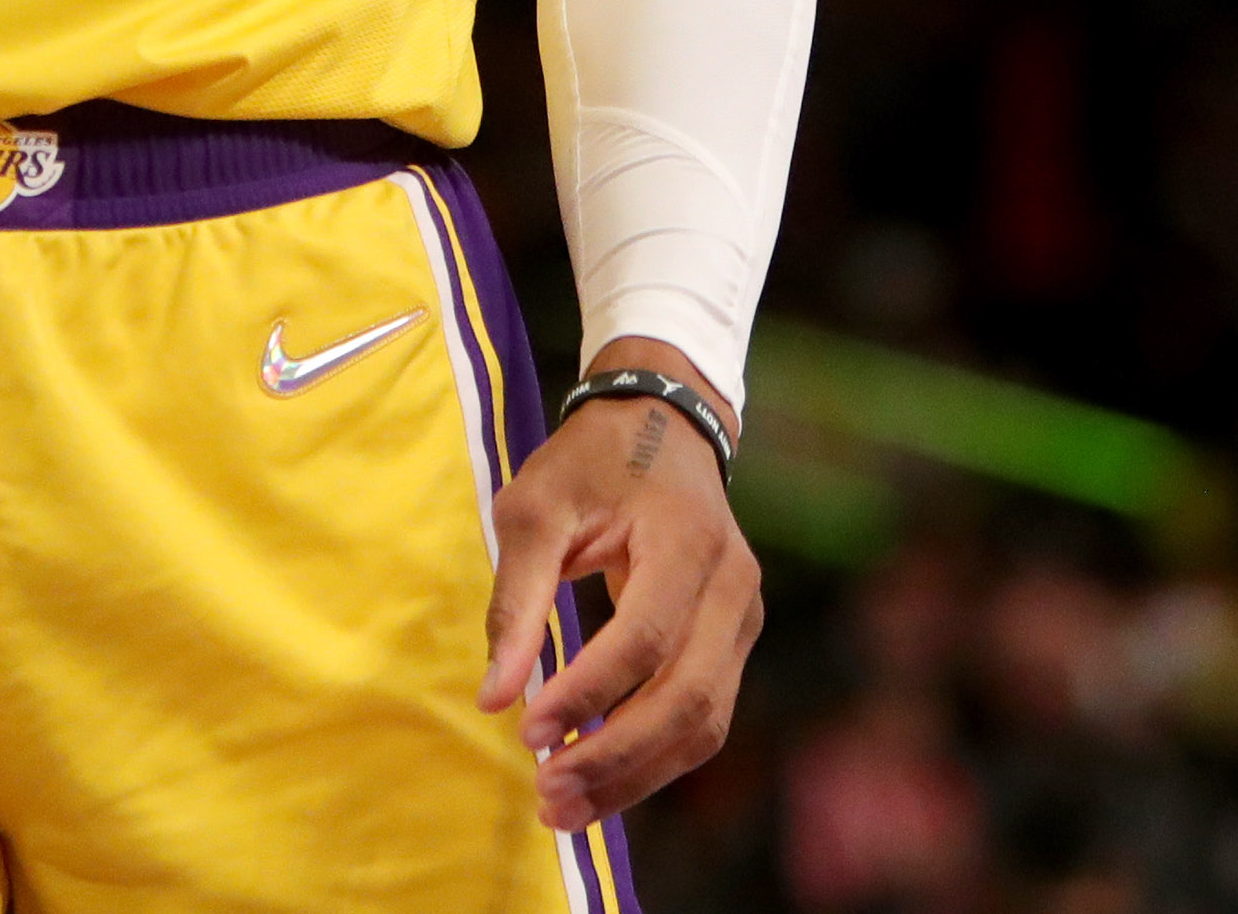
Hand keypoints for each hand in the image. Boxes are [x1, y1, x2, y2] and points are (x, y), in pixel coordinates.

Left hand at [479, 338, 766, 833]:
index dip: (591, 691)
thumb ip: (517, 599)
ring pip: (704, 722)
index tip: (529, 731)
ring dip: (636, 774)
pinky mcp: (734, 643)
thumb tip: (495, 697)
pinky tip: (599, 780)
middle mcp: (733, 586)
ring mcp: (743, 619)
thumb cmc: (589, 464)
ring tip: (564, 808)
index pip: (647, 636)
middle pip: (688, 697)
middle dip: (617, 757)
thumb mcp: (534, 507)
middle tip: (547, 794)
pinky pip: (703, 716)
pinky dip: (653, 757)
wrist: (660, 428)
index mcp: (687, 540)